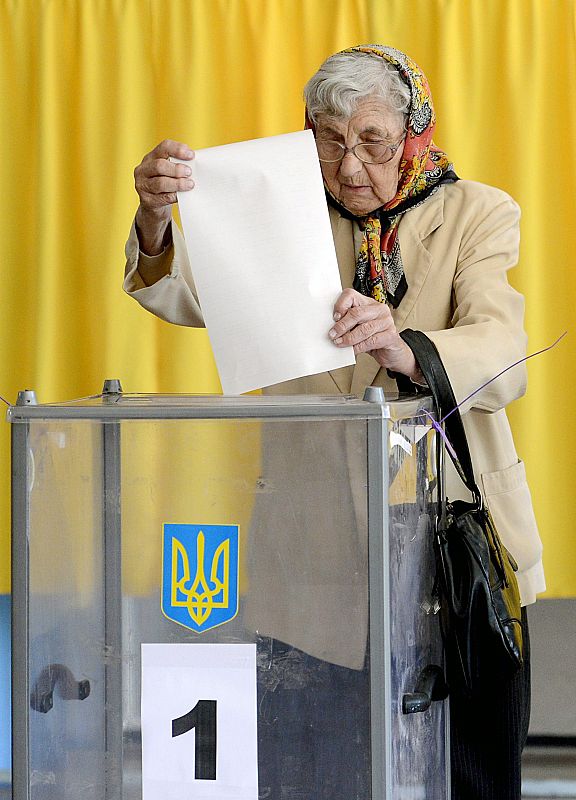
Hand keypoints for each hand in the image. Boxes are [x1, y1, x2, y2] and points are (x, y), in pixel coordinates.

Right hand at [134, 140, 194, 254]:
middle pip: (159, 165)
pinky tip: (182, 196)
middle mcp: (143, 169)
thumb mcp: (169, 172)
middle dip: (177, 169)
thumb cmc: (165, 186)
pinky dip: (174, 196)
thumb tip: (196, 165)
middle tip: (189, 172)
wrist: (153, 207)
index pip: (163, 147)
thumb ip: (178, 166)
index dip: (178, 149)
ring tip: (190, 185)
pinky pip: (162, 198)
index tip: (191, 155)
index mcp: (151, 157)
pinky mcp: (146, 200)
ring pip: (160, 183)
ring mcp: (142, 185)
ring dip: (177, 183)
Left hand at [329, 289, 420, 378]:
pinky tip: (352, 350)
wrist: (391, 352)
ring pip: (364, 328)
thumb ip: (347, 324)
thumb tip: (332, 328)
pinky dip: (359, 347)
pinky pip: (371, 341)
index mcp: (368, 303)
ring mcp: (387, 322)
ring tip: (340, 343)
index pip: (351, 295)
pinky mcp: (391, 336)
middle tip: (333, 334)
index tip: (333, 318)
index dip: (340, 305)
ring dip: (349, 338)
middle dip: (342, 325)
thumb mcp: (358, 327)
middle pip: (357, 313)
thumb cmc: (372, 337)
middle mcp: (379, 309)